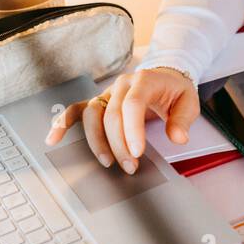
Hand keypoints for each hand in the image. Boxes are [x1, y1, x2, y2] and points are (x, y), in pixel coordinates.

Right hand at [44, 67, 197, 174]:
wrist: (166, 77)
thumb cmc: (175, 91)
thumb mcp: (189, 101)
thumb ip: (183, 120)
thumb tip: (178, 138)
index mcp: (144, 80)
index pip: (133, 104)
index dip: (132, 129)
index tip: (137, 152)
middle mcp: (122, 84)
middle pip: (111, 114)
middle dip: (118, 144)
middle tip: (130, 166)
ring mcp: (107, 93)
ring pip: (92, 115)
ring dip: (96, 141)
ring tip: (106, 162)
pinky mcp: (98, 102)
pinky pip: (76, 110)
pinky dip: (62, 123)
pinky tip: (53, 138)